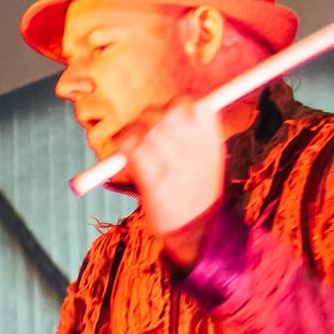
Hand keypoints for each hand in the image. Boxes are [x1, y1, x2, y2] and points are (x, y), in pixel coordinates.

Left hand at [112, 91, 228, 255]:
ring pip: (143, 127)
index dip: (179, 105)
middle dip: (149, 119)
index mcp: (210, 142)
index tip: (172, 117)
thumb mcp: (209, 160)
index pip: (193, 104)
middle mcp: (194, 150)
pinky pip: (130, 148)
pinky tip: (124, 155)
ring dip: (133, 133)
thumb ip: (197, 133)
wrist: (196, 229)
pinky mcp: (154, 181)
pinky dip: (122, 147)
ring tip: (133, 148)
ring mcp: (174, 165)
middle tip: (146, 134)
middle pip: (163, 112)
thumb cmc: (198, 191)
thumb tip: (178, 107)